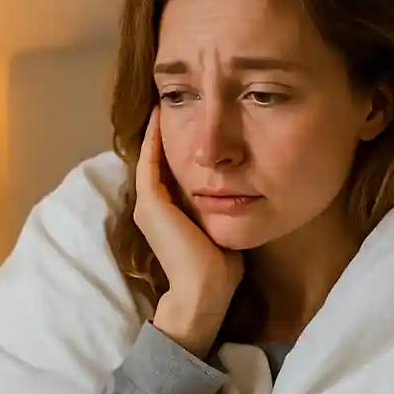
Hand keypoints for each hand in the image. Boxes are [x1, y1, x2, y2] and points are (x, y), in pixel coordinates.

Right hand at [135, 106, 243, 357]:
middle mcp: (153, 206)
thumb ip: (224, 207)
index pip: (170, 171)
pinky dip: (154, 138)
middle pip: (159, 160)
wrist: (204, 291)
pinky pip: (150, 161)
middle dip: (166, 132)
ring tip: (165, 101)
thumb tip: (245, 190)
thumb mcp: (222, 226)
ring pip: (151, 157)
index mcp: (169, 213)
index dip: (177, 146)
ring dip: (157, 130)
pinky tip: (160, 115)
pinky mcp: (151, 203)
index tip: (191, 122)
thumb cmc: (220, 268)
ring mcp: (148, 204)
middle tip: (174, 102)